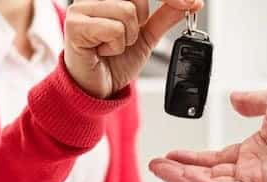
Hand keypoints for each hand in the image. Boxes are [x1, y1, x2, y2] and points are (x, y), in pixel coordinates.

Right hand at [65, 0, 203, 98]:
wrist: (96, 88)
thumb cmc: (113, 60)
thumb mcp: (147, 35)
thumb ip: (166, 15)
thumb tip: (191, 1)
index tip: (190, 2)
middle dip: (142, 16)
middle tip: (135, 33)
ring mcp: (81, 7)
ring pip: (127, 11)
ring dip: (128, 36)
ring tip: (113, 45)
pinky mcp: (75, 25)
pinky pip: (113, 28)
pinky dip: (116, 45)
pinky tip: (103, 50)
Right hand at [149, 81, 266, 181]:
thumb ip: (252, 102)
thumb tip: (234, 99)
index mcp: (259, 150)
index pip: (217, 160)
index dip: (192, 158)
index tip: (171, 153)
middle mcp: (257, 168)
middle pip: (210, 176)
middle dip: (181, 171)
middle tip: (157, 165)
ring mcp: (261, 179)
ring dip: (185, 179)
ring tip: (160, 169)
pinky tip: (182, 173)